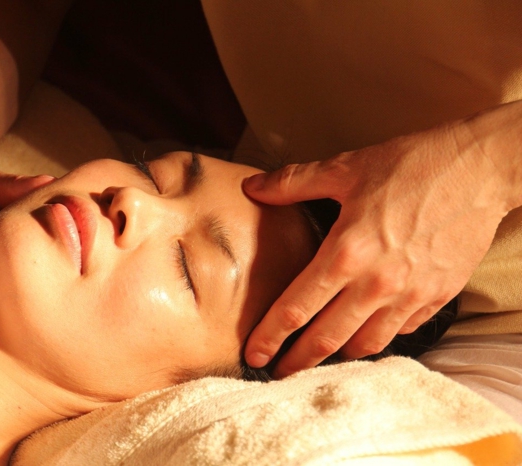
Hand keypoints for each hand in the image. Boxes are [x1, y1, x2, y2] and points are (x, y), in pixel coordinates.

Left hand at [243, 121, 509, 376]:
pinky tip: (367, 329)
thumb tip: (252, 188)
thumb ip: (293, 182)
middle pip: (327, 338)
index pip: (297, 308)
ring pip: (367, 343)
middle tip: (278, 372)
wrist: (481, 167)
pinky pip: (402, 330)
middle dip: (297, 361)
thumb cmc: (413, 164)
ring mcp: (411, 294)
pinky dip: (379, 335)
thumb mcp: (345, 167)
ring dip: (339, 354)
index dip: (270, 335)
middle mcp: (377, 283)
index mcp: (346, 252)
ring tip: (320, 355)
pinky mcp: (438, 296)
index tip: (253, 353)